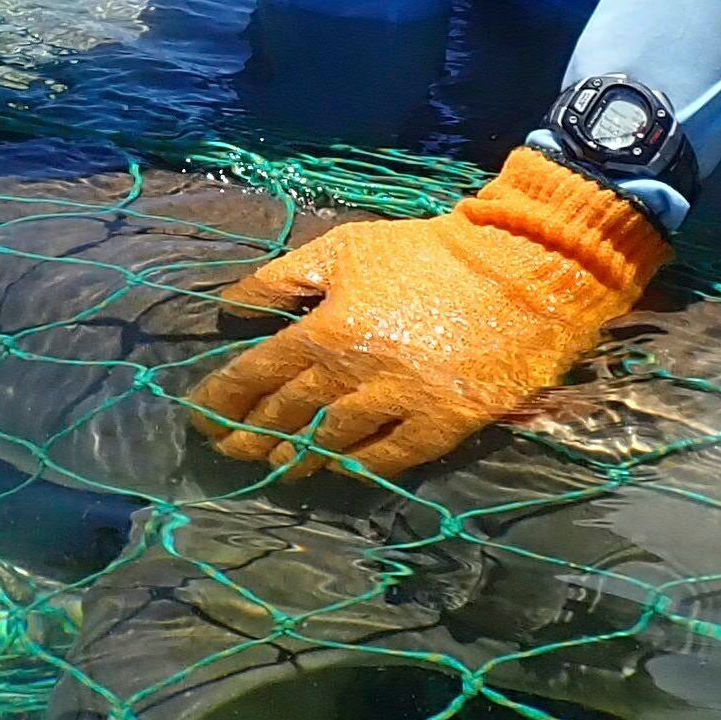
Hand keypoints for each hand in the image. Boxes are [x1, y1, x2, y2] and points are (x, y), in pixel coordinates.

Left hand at [188, 147, 670, 478]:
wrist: (522, 270)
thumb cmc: (427, 254)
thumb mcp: (346, 248)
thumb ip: (282, 279)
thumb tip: (228, 304)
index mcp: (326, 329)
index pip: (255, 377)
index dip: (221, 401)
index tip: (198, 417)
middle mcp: (354, 374)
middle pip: (286, 418)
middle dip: (250, 436)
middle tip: (228, 450)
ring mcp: (398, 404)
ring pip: (331, 445)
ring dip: (297, 459)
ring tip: (276, 467)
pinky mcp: (441, 425)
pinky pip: (387, 458)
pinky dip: (357, 467)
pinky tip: (339, 472)